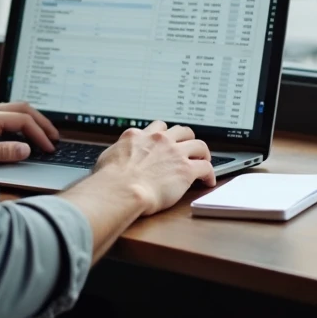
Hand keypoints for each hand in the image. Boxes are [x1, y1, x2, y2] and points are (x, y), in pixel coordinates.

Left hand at [0, 102, 59, 164]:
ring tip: (45, 134)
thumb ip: (0, 152)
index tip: (49, 148)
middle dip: (42, 122)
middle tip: (54, 137)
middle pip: (23, 108)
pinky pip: (7, 115)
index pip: (22, 120)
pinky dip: (22, 122)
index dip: (39, 134)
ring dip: (33, 120)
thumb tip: (25, 150)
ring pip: (16, 109)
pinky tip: (25, 133)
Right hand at [92, 121, 214, 214]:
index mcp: (138, 135)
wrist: (121, 190)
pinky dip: (209, 173)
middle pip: (182, 130)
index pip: (157, 127)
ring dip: (202, 152)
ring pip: (198, 144)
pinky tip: (208, 181)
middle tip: (189, 148)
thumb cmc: (109, 180)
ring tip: (204, 161)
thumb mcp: (107, 157)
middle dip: (187, 139)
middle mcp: (158, 139)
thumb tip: (113, 159)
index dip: (164, 135)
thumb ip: (116, 153)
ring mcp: (174, 153)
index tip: (166, 141)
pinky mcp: (186, 169)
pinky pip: (206, 167)